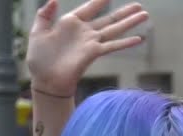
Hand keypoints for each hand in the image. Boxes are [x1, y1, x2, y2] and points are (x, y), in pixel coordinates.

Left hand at [27, 0, 149, 97]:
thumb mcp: (37, 32)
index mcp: (70, 23)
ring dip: (130, 23)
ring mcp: (91, 43)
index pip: (89, 8)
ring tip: (144, 15)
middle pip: (108, 19)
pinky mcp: (94, 54)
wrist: (45, 80)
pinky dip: (126, 42)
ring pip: (114, 29)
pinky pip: (112, 46)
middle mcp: (84, 32)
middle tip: (139, 5)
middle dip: (124, 12)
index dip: (100, 1)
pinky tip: (139, 38)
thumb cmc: (39, 59)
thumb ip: (44, 15)